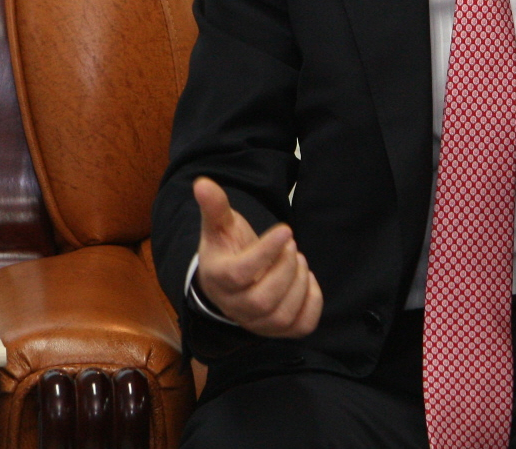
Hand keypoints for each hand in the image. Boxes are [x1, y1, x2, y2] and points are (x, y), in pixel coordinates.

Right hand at [193, 176, 322, 337]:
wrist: (231, 278)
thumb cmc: (228, 248)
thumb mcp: (219, 225)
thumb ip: (214, 206)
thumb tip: (202, 184)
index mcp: (218, 279)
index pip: (240, 274)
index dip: (265, 253)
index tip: (286, 230)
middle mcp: (235, 307)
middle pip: (263, 299)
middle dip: (285, 267)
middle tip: (291, 244)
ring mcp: (258, 323)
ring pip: (283, 315)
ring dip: (299, 282)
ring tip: (297, 259)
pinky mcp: (279, 330)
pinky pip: (302, 325)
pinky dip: (313, 301)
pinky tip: (306, 279)